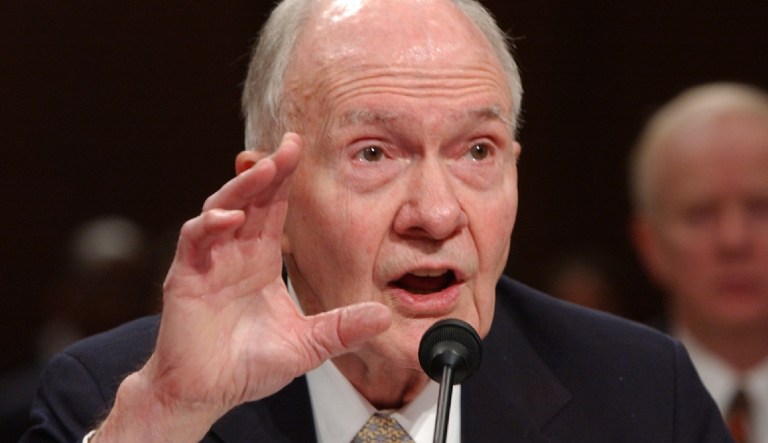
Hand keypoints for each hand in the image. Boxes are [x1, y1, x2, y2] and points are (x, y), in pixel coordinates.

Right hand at [96, 133, 390, 441]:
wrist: (207, 393)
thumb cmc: (248, 365)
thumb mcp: (307, 345)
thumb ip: (342, 328)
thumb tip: (384, 316)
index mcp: (261, 259)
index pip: (275, 208)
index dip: (286, 179)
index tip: (302, 148)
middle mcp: (235, 252)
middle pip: (251, 198)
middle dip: (269, 169)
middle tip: (290, 143)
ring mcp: (209, 261)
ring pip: (222, 208)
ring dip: (242, 187)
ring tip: (265, 168)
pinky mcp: (186, 277)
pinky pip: (195, 240)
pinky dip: (211, 225)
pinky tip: (231, 218)